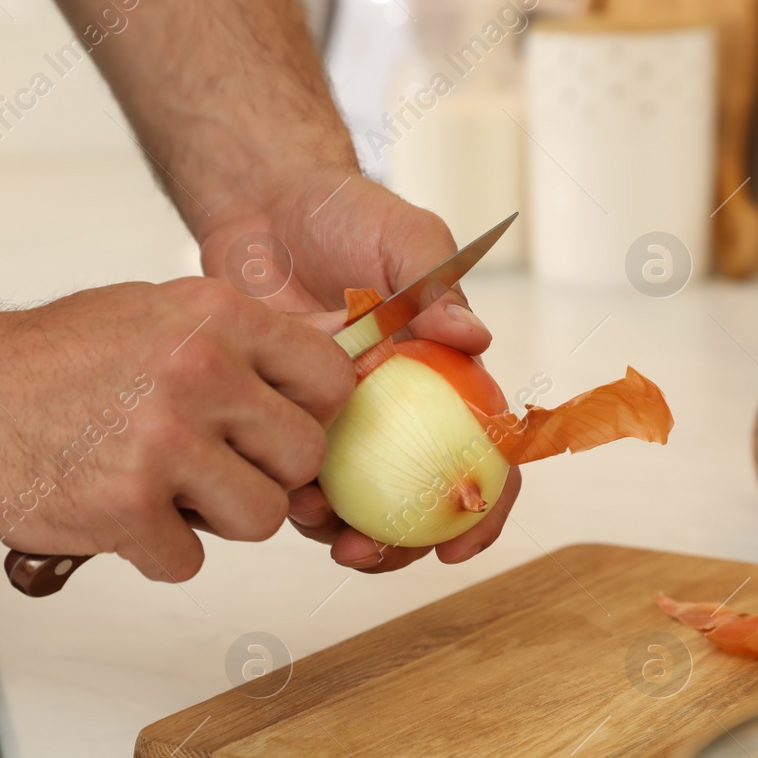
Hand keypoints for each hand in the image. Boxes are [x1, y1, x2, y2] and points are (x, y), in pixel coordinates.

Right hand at [0, 277, 354, 582]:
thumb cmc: (48, 358)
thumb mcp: (155, 314)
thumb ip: (235, 346)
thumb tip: (311, 384)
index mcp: (214, 317)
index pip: (328, 378)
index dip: (311, 415)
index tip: (280, 430)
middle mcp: (198, 373)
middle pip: (302, 458)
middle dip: (266, 475)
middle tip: (216, 469)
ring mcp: (163, 442)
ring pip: (260, 518)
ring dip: (216, 520)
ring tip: (165, 492)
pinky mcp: (125, 508)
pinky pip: (188, 561)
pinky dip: (153, 551)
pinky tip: (116, 514)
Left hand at [197, 172, 521, 571]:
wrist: (266, 204)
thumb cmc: (346, 213)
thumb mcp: (405, 238)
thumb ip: (439, 288)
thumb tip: (475, 338)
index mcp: (450, 377)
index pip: (491, 456)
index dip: (487, 509)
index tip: (459, 543)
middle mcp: (407, 409)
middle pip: (426, 501)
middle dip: (403, 546)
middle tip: (365, 553)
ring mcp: (351, 420)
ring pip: (364, 504)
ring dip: (346, 533)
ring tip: (315, 524)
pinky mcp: (296, 418)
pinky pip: (304, 478)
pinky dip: (297, 500)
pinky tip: (281, 495)